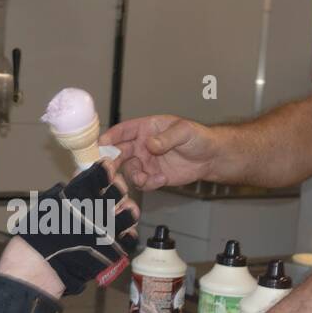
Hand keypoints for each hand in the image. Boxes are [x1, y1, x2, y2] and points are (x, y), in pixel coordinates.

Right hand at [7, 159, 139, 295]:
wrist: (38, 267)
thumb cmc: (36, 235)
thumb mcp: (48, 204)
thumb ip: (68, 191)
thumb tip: (78, 178)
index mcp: (80, 196)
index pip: (100, 175)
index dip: (105, 169)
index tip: (106, 167)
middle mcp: (97, 211)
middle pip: (118, 191)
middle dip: (117, 186)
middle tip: (115, 187)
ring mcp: (108, 232)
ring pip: (130, 214)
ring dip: (127, 209)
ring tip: (124, 209)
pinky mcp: (112, 252)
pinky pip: (130, 239)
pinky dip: (128, 234)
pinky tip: (123, 232)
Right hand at [100, 115, 218, 190]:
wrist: (210, 158)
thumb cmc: (198, 138)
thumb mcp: (184, 132)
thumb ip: (166, 138)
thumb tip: (150, 144)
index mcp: (146, 128)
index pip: (123, 131)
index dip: (110, 137)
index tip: (101, 144)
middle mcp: (142, 145)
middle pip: (119, 152)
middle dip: (112, 161)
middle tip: (110, 169)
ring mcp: (146, 162)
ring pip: (129, 171)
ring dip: (134, 176)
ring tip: (146, 178)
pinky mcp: (153, 176)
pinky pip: (142, 183)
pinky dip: (148, 184)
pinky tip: (162, 180)